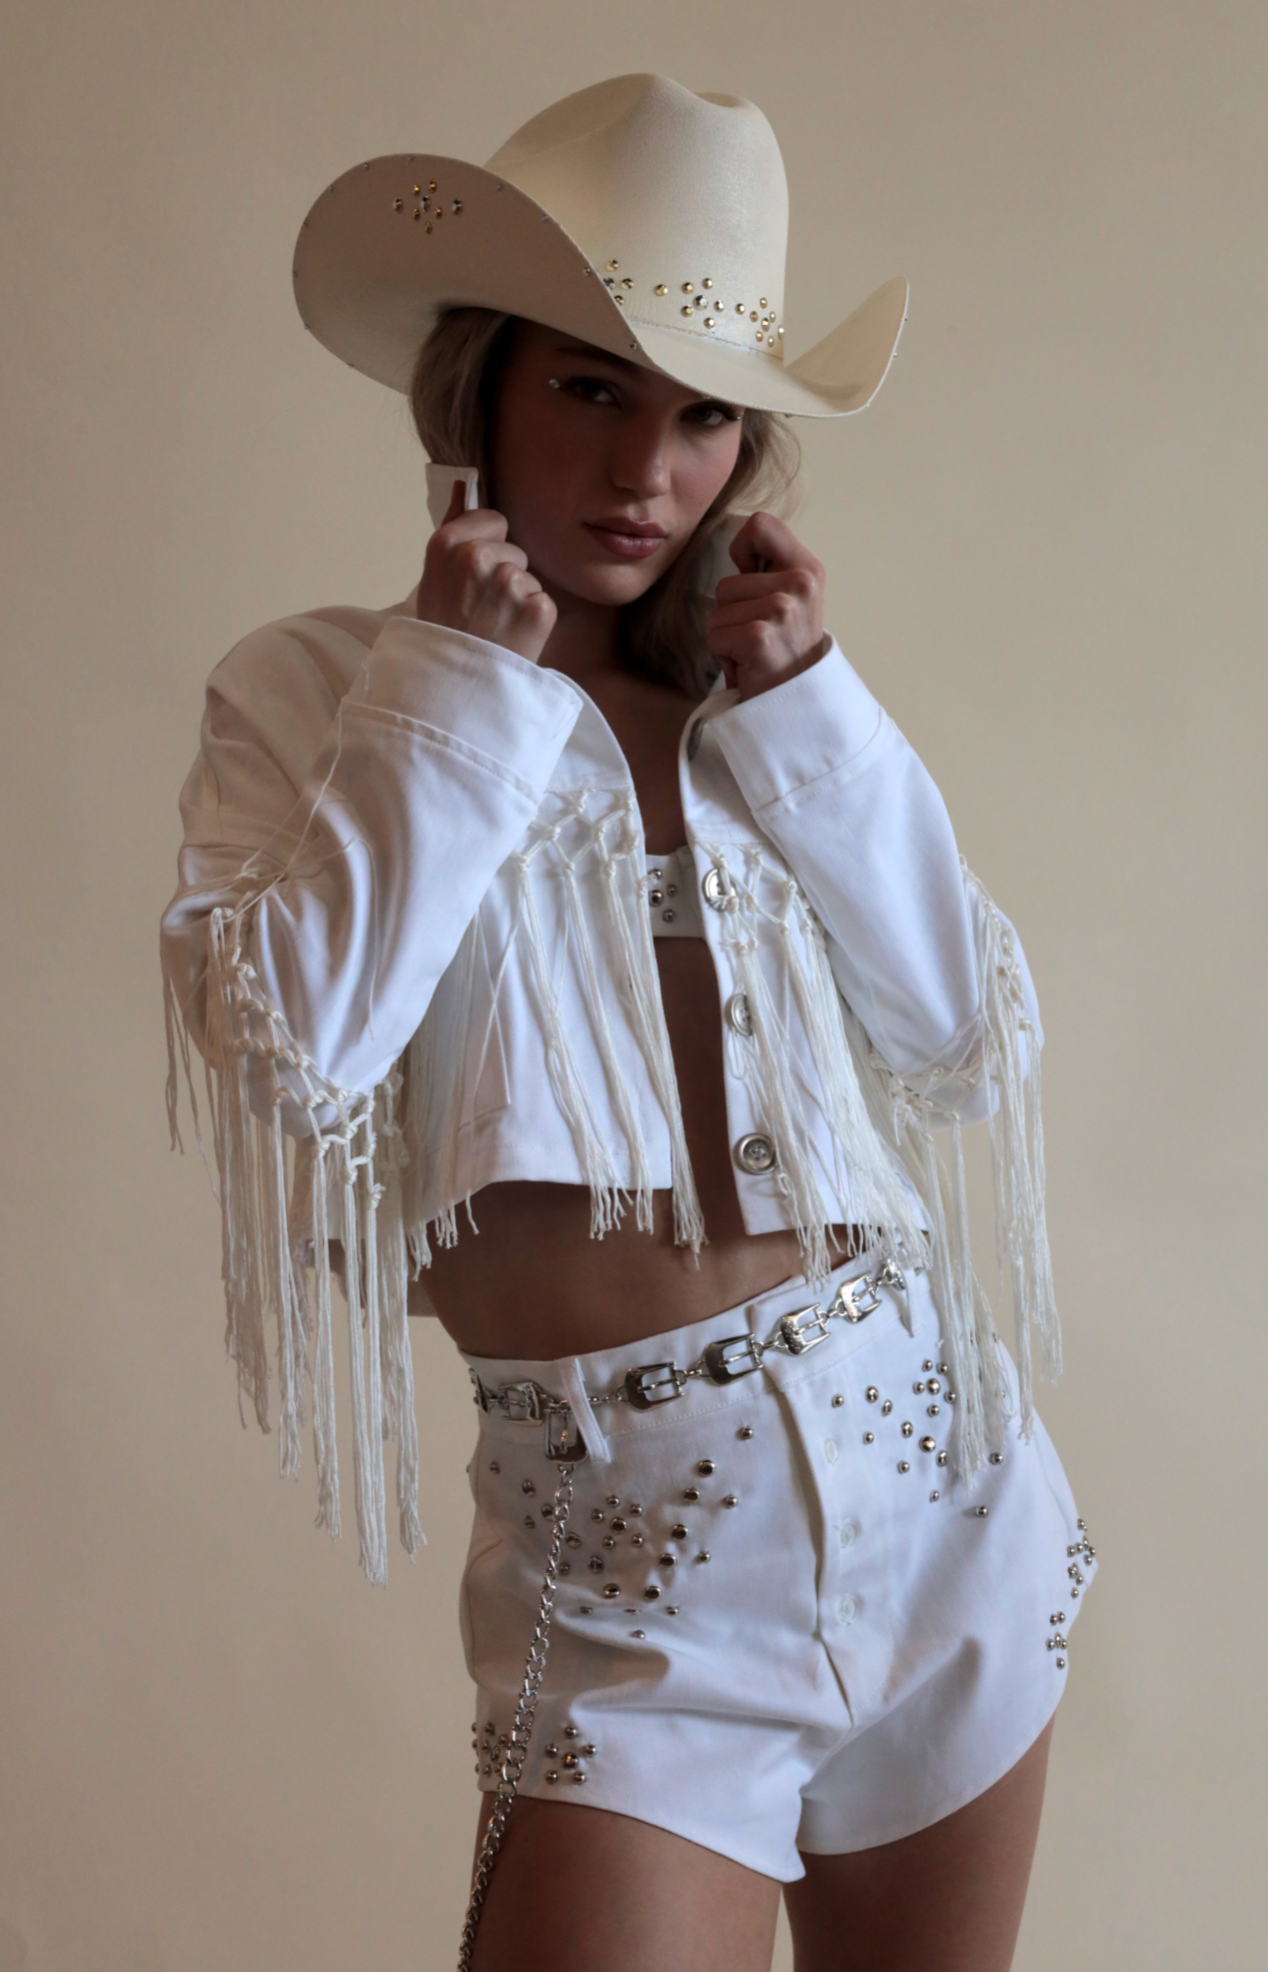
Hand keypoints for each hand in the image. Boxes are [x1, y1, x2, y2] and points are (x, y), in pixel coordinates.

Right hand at [415, 481, 556, 662]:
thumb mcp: (433, 576)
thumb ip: (453, 527)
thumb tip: (463, 482)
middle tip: (482, 610)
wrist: (451, 689)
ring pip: (529, 577)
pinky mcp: (537, 609)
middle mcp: (478, 557)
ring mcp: (510, 583)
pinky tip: (512, 638)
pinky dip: (534, 621)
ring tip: (495, 627)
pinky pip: (543, 601)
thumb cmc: (441, 631)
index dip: (490, 545)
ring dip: (519, 600)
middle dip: (505, 574)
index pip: (494, 519)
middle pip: (515, 550)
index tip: (476, 574)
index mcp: (447, 544)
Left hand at [705, 512, 826, 700]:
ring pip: (717, 611)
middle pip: (727, 583)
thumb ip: (769, 570)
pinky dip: (724, 655)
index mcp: (807, 568)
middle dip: (732, 613)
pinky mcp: (759, 637)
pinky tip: (749, 665)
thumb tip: (738, 544)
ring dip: (727, 636)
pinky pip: (715, 635)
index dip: (742, 550)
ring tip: (755, 652)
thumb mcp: (791, 599)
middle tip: (760, 638)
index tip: (752, 579)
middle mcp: (800, 583)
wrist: (799, 704)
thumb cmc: (786, 652)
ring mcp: (781, 610)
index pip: (760, 525)